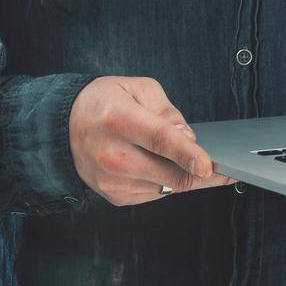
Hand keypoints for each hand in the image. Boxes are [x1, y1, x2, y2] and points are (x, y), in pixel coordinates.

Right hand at [68, 75, 235, 205]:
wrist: (61, 129)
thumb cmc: (103, 103)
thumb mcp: (137, 88)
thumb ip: (167, 112)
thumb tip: (188, 139)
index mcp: (119, 120)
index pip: (159, 140)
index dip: (187, 154)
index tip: (208, 165)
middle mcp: (112, 155)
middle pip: (169, 173)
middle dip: (202, 173)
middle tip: (224, 168)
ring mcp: (112, 181)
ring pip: (167, 186)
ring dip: (184, 175)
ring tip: (185, 158)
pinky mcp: (115, 197)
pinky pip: (155, 193)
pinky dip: (166, 180)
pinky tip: (159, 164)